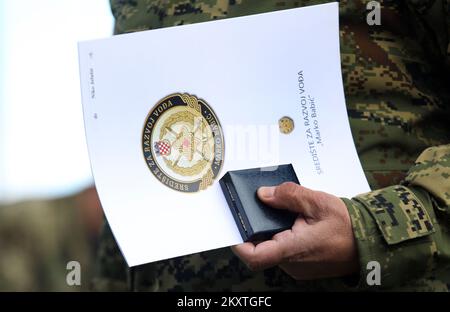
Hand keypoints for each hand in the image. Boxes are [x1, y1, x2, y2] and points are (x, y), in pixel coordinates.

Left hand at [231, 182, 358, 279]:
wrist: (370, 242)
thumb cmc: (347, 225)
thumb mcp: (317, 202)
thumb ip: (288, 196)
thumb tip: (263, 194)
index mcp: (293, 249)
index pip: (254, 255)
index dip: (238, 242)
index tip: (234, 224)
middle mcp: (292, 264)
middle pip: (262, 247)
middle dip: (259, 227)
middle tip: (263, 206)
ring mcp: (297, 267)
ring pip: (274, 248)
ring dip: (274, 230)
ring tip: (286, 212)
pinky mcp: (303, 266)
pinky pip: (285, 250)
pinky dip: (284, 235)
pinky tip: (294, 221)